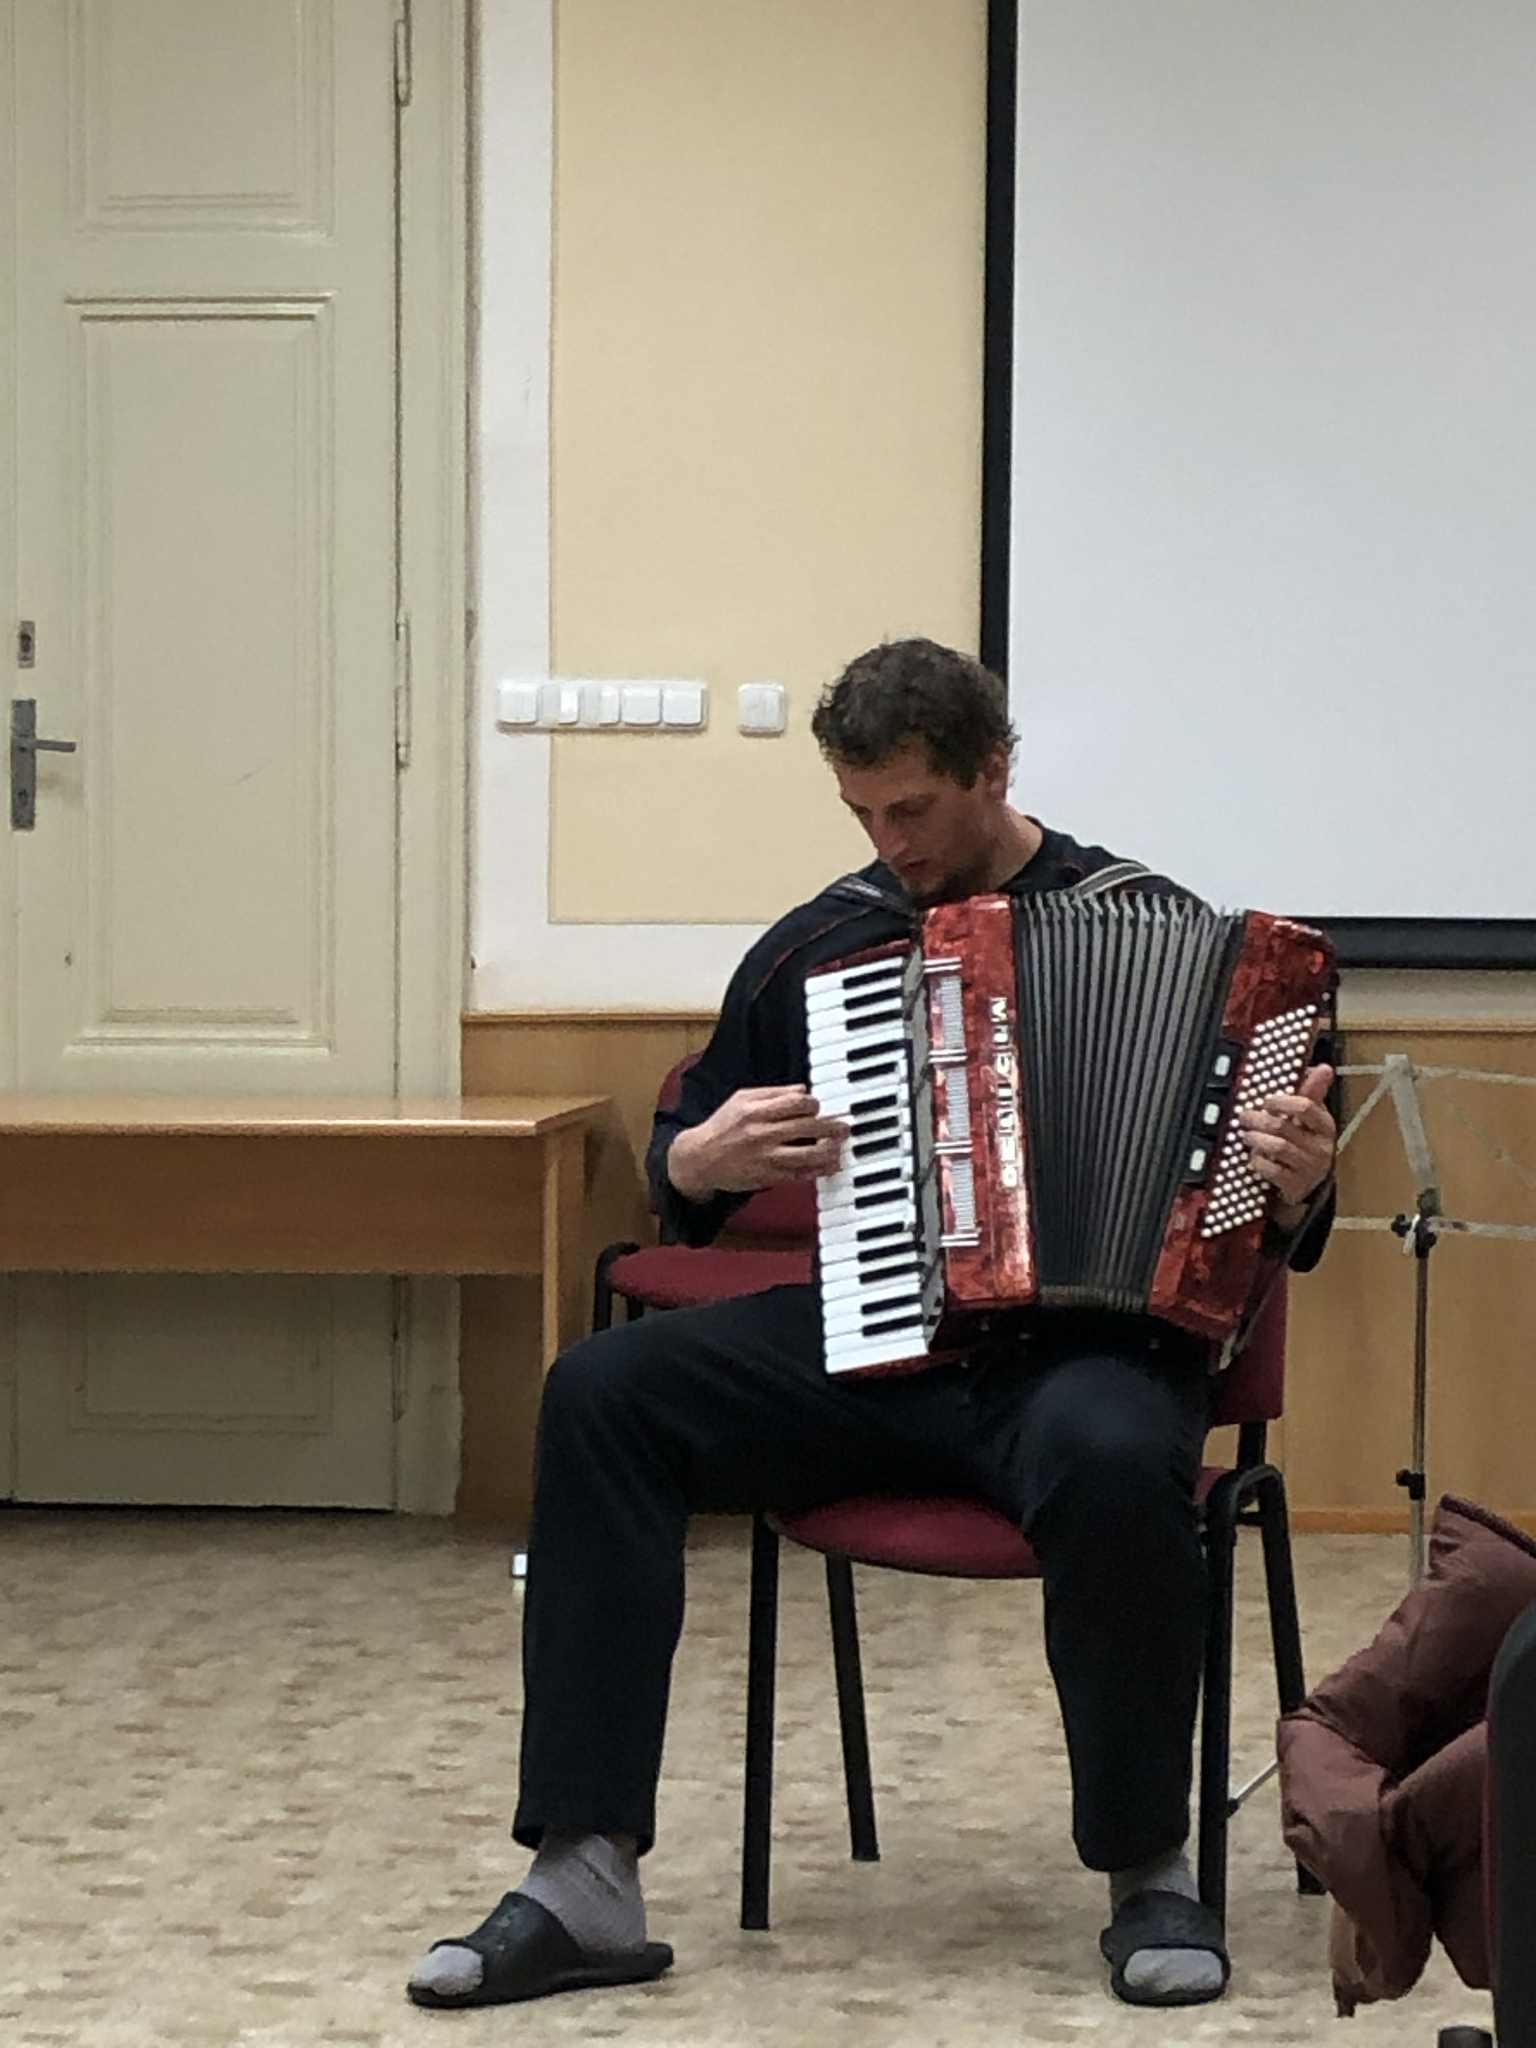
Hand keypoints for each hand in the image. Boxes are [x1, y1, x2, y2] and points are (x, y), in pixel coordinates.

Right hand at [666, 1085, 847, 1199]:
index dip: (814, 1104)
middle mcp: (763, 1134)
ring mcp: (766, 1157)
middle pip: (808, 1127)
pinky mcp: (768, 1177)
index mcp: (756, 1111)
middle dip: (832, 1127)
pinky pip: (800, 1174)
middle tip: (844, 1127)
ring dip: (830, 1151)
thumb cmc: (722, 1126)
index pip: (797, 1103)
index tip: (818, 1107)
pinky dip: (818, 1170)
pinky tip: (829, 1166)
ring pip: (809, 1155)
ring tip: (839, 1147)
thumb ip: (773, 1093)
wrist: (700, 1160)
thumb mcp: (741, 1099)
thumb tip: (803, 1089)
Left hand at [1239, 1062, 1336, 1225]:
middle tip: (1245, 1116)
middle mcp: (1320, 1147)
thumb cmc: (1307, 1145)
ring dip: (1256, 1139)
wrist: (1312, 1185)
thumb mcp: (1312, 1119)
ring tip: (1247, 1135)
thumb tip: (1323, 1068)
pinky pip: (1273, 1170)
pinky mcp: (1296, 1185)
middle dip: (1258, 1119)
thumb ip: (1313, 1093)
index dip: (1281, 1101)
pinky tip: (1255, 1157)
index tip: (1266, 1101)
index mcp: (1325, 1126)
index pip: (1306, 1106)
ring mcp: (1309, 1168)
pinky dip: (1259, 1162)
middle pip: (1283, 1126)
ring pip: (1277, 1146)